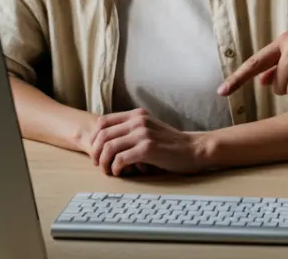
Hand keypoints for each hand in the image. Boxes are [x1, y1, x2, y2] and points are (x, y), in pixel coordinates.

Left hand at [79, 109, 211, 176]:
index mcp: (136, 114)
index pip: (102, 122)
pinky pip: (121, 159)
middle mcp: (138, 121)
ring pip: (109, 148)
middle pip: (102, 135)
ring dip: (104, 162)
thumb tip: (105, 144)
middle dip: (96, 153)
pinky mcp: (148, 148)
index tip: (96, 152)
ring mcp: (143, 134)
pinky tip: (120, 172)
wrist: (193, 149)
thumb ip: (131, 130)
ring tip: (108, 171)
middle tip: (99, 165)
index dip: (94, 139)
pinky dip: (116, 168)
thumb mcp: (149, 128)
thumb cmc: (170, 144)